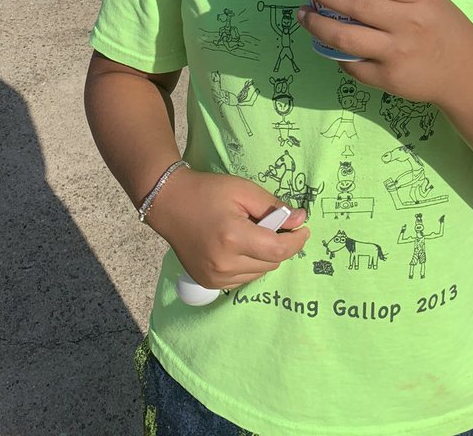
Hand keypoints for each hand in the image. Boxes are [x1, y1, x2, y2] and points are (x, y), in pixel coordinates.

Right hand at [146, 168, 308, 290]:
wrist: (170, 204)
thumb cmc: (208, 192)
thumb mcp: (243, 189)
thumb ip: (273, 206)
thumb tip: (300, 220)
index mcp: (233, 238)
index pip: (278, 250)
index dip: (296, 240)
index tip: (303, 228)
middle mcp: (225, 264)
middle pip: (272, 263)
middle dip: (278, 245)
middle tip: (272, 224)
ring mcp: (215, 278)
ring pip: (259, 273)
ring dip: (264, 256)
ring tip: (251, 234)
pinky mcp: (209, 283)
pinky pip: (243, 279)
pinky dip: (249, 265)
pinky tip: (238, 247)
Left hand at [297, 0, 472, 104]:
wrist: (465, 73)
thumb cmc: (443, 26)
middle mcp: (409, 24)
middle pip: (356, 5)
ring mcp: (397, 54)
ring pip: (345, 37)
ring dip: (316, 23)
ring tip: (302, 13)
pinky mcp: (388, 79)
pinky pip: (351, 64)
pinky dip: (333, 51)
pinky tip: (323, 40)